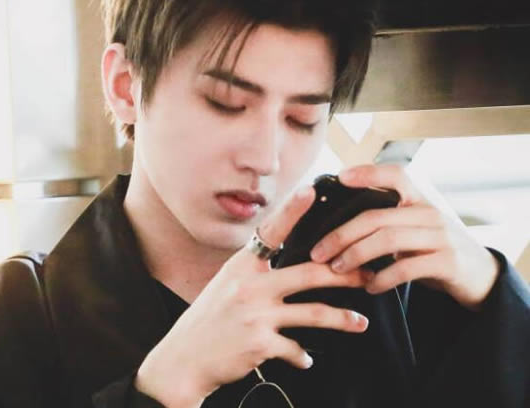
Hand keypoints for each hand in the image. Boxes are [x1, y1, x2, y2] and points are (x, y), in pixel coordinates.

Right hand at [135, 186, 371, 407]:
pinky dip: (304, 356)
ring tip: (359, 322)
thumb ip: (255, 272)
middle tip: (367, 274)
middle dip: (344, 275)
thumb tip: (288, 262)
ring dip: (342, 319)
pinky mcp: (260, 343)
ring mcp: (256, 314)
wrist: (184, 358)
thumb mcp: (227, 284)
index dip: (292, 211)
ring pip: (313, 313)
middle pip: (308, 273)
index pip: (270, 232)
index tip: (311, 190)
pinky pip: (295, 348)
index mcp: (242, 266)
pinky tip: (308, 359)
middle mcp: (250, 286)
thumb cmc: (208, 318)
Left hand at [310, 164, 499, 310]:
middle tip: (318, 252)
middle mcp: (430, 212)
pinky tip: (368, 287)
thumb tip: (334, 221)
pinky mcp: (448, 263)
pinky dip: (382, 279)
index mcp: (419, 199)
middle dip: (341, 235)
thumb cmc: (433, 248)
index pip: (395, 175)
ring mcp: (441, 237)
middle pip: (376, 216)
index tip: (340, 177)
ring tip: (336, 269)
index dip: (368, 173)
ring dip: (356, 256)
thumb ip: (386, 220)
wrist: (481, 276)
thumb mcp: (414, 227)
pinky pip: (406, 268)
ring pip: (388, 240)